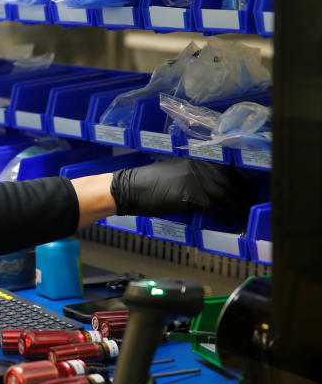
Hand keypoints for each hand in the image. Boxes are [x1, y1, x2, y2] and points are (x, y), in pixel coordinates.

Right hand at [110, 158, 256, 222]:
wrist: (130, 189)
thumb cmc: (148, 184)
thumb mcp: (173, 174)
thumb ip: (192, 178)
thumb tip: (211, 191)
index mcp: (194, 161)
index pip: (226, 169)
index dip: (240, 180)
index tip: (249, 189)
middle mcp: (198, 168)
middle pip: (229, 182)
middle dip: (244, 194)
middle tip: (252, 204)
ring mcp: (195, 181)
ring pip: (225, 195)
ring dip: (238, 207)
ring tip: (244, 215)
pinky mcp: (191, 196)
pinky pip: (214, 208)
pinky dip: (223, 216)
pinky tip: (229, 222)